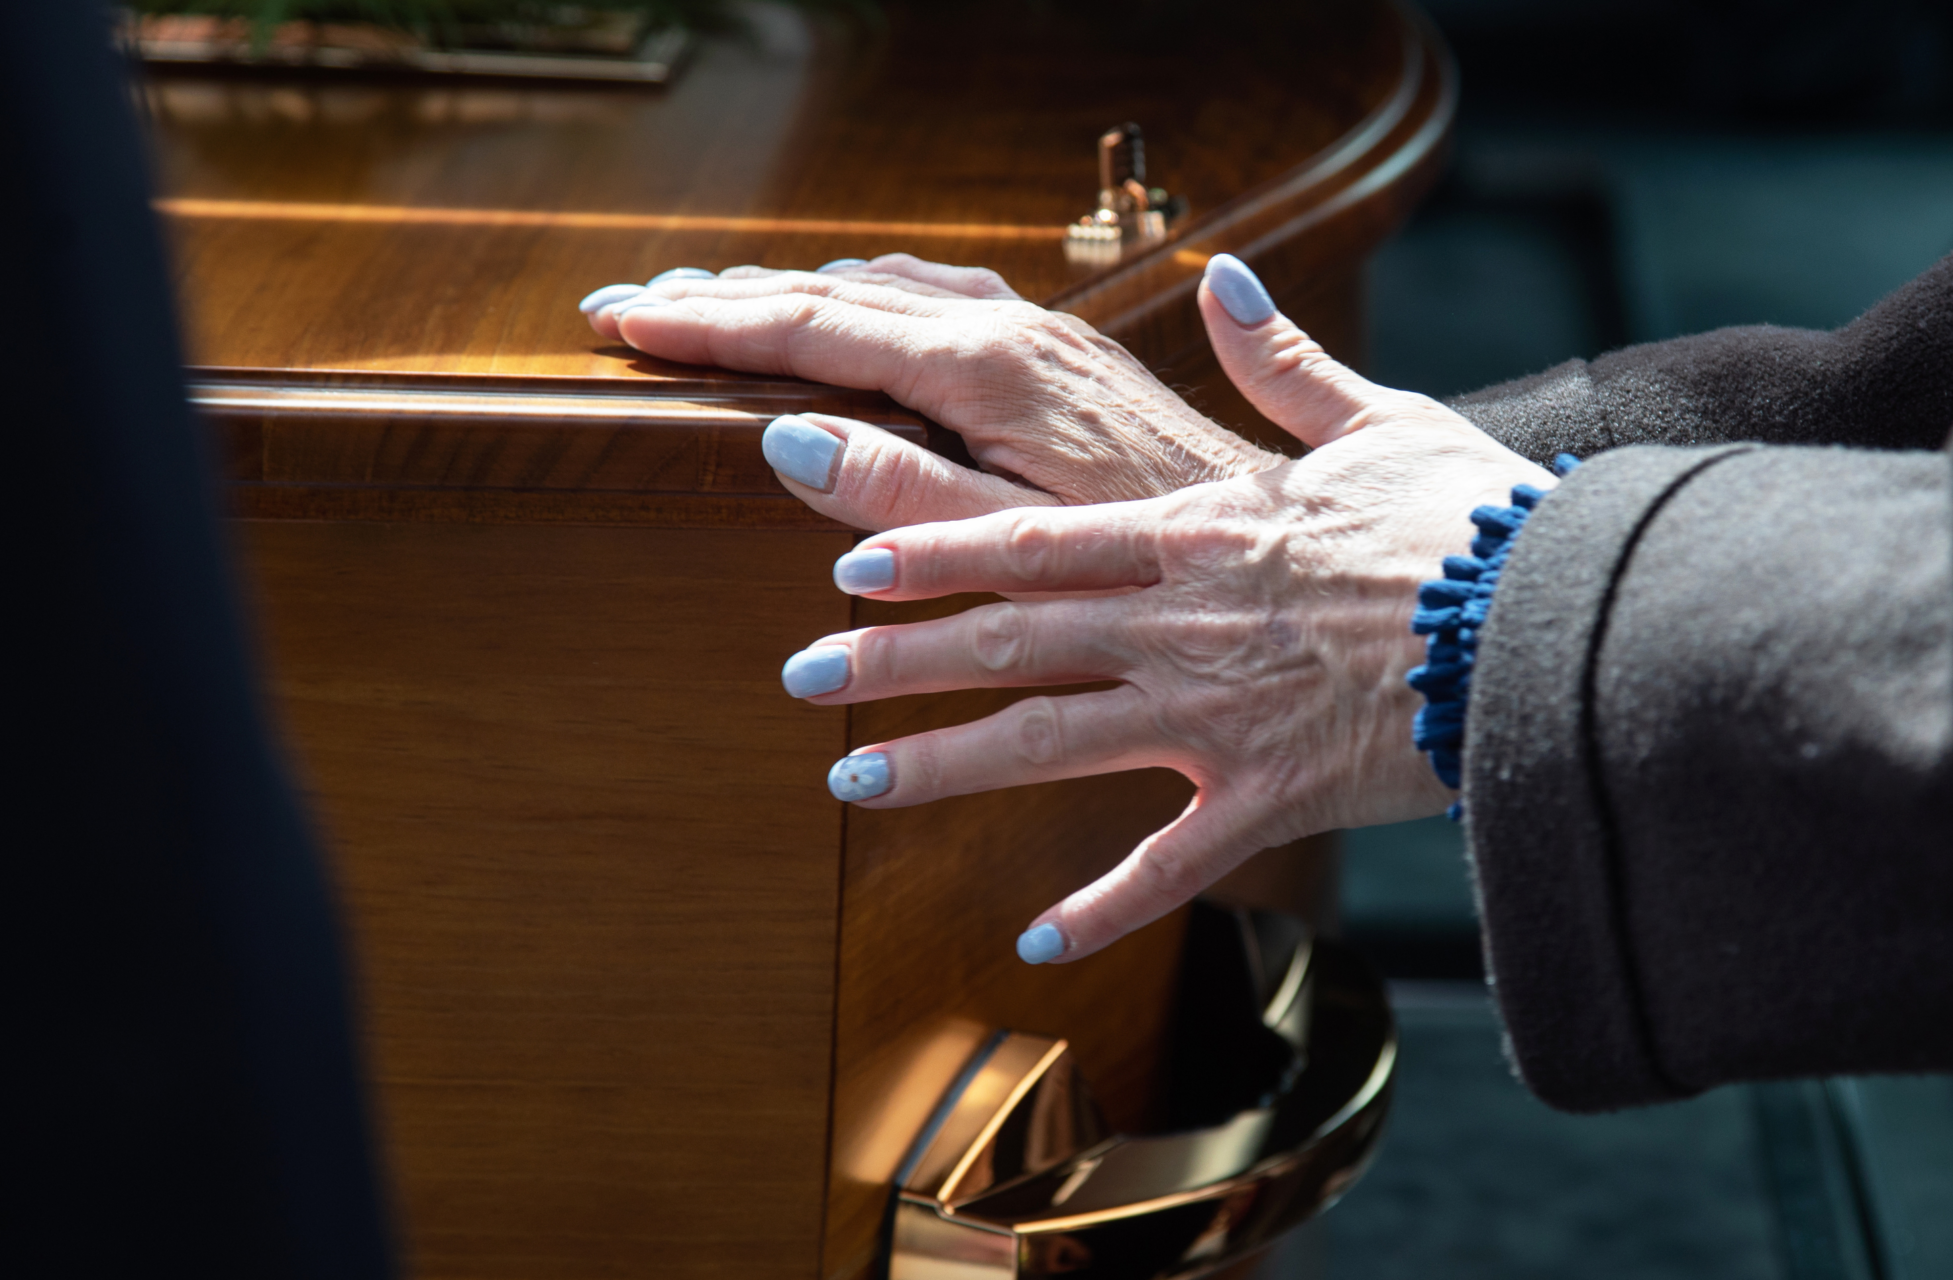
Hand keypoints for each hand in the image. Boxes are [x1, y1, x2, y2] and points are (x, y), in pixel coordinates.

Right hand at [577, 255, 1284, 526]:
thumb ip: (898, 496)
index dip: (707, 324)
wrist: (1284, 560)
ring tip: (707, 304)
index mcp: (987, 368)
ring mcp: (1046, 339)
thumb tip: (779, 439)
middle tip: (629, 307)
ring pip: (889, 291)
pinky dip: (861, 305)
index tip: (619, 321)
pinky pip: (936, 306)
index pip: (813, 324)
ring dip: (791, 294)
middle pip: (840, 293)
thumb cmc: (1156, 567)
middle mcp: (1016, 333)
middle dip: (728, 298)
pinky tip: (842, 322)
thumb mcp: (1014, 548)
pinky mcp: (1070, 361)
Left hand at [780, 256, 1554, 963]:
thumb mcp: (1375, 421)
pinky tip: (1035, 939)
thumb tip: (1224, 280)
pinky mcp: (1267, 799)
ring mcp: (1214, 719)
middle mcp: (1180, 625)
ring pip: (1047, 745)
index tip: (847, 560)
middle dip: (893, 659)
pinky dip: (1100, 907)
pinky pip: (1167, 864)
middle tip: (799, 677)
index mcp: (1199, 532)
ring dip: (942, 766)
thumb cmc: (1469, 520)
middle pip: (1008, 640)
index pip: (1033, 535)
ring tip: (850, 784)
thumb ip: (1281, 363)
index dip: (932, 548)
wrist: (1546, 625)